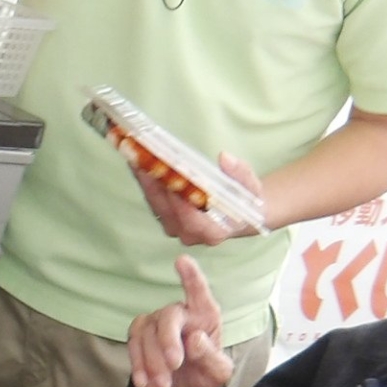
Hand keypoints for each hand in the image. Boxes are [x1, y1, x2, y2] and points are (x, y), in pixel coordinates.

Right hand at [127, 255, 237, 386]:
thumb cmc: (204, 376)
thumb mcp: (217, 373)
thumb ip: (210, 357)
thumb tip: (195, 339)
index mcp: (205, 316)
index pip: (199, 292)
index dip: (191, 276)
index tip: (182, 260)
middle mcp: (180, 313)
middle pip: (168, 315)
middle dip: (168, 341)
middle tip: (174, 365)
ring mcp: (156, 322)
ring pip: (147, 334)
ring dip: (154, 362)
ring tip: (164, 384)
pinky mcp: (139, 336)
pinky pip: (133, 344)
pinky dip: (138, 365)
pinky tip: (145, 382)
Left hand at [136, 151, 268, 247]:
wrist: (240, 215)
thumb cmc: (248, 202)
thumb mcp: (252, 187)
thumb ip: (241, 173)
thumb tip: (224, 157)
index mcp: (213, 232)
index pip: (190, 218)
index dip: (177, 199)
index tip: (169, 177)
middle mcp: (189, 234)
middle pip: (165, 209)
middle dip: (152, 182)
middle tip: (141, 156)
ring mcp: (175, 228)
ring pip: (155, 203)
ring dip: (143, 178)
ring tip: (134, 152)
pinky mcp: (167, 219)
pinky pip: (153, 199)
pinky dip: (145, 180)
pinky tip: (137, 159)